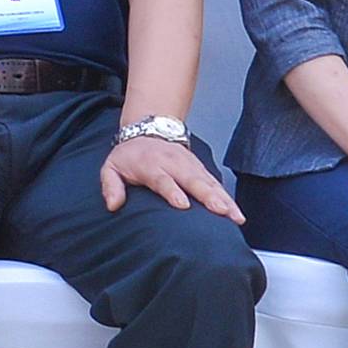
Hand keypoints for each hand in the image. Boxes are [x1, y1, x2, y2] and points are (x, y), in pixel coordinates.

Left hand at [99, 129, 240, 222]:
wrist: (149, 130)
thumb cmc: (129, 156)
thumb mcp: (112, 167)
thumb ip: (110, 185)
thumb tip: (113, 205)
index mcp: (151, 165)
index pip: (162, 179)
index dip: (172, 191)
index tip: (183, 205)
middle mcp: (174, 164)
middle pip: (193, 181)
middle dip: (208, 196)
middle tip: (221, 211)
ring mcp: (190, 166)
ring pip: (209, 183)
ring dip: (224, 199)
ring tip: (235, 216)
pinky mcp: (201, 170)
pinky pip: (216, 185)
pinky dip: (228, 198)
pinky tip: (237, 213)